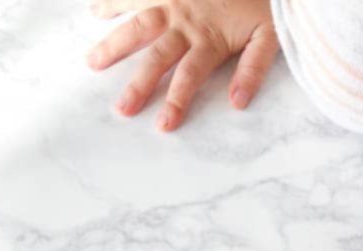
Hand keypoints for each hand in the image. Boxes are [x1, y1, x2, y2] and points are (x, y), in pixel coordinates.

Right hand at [87, 0, 277, 130]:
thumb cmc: (265, 3)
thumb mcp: (270, 36)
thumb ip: (254, 68)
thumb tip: (238, 102)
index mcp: (210, 39)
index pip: (189, 76)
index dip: (176, 101)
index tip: (163, 125)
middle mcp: (185, 21)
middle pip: (157, 56)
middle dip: (139, 84)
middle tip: (121, 108)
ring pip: (138, 22)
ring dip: (114, 42)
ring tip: (92, 61)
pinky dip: (114, 0)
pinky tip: (94, 10)